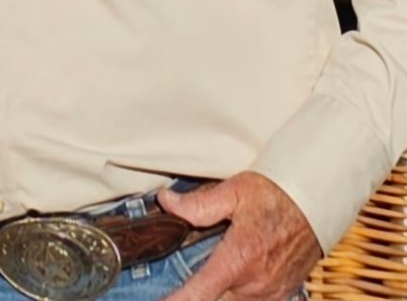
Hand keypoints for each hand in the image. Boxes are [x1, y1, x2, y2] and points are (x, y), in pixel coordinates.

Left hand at [160, 173, 321, 300]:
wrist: (316, 204)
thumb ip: (198, 203)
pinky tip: (229, 279)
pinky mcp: (281, 293)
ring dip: (217, 293)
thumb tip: (166, 202)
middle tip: (178, 285)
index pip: (201, 293)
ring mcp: (270, 292)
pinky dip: (235, 294)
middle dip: (195, 295)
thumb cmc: (276, 195)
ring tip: (203, 278)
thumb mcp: (234, 191)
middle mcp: (255, 284)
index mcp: (239, 260)